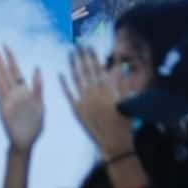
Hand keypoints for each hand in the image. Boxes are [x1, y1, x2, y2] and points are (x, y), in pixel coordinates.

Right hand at [0, 44, 44, 152]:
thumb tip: (37, 68)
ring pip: (0, 79)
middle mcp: (13, 93)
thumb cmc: (34, 125)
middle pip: (4, 71)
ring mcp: (7, 101)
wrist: (27, 142)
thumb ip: (38, 87)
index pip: (15, 70)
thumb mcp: (41, 104)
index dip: (10, 57)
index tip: (5, 45)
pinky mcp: (4, 110)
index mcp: (24, 91)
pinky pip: (0, 96)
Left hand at [61, 44, 140, 166]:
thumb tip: (120, 68)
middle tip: (78, 44)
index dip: (94, 56)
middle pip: (87, 70)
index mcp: (107, 90)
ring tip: (70, 54)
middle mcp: (94, 93)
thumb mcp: (127, 101)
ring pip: (77, 79)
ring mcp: (84, 101)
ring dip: (73, 65)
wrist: (114, 143)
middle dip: (83, 56)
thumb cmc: (124, 123)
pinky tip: (60, 74)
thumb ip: (123, 83)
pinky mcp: (77, 110)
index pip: (99, 68)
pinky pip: (69, 95)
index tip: (90, 45)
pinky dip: (64, 84)